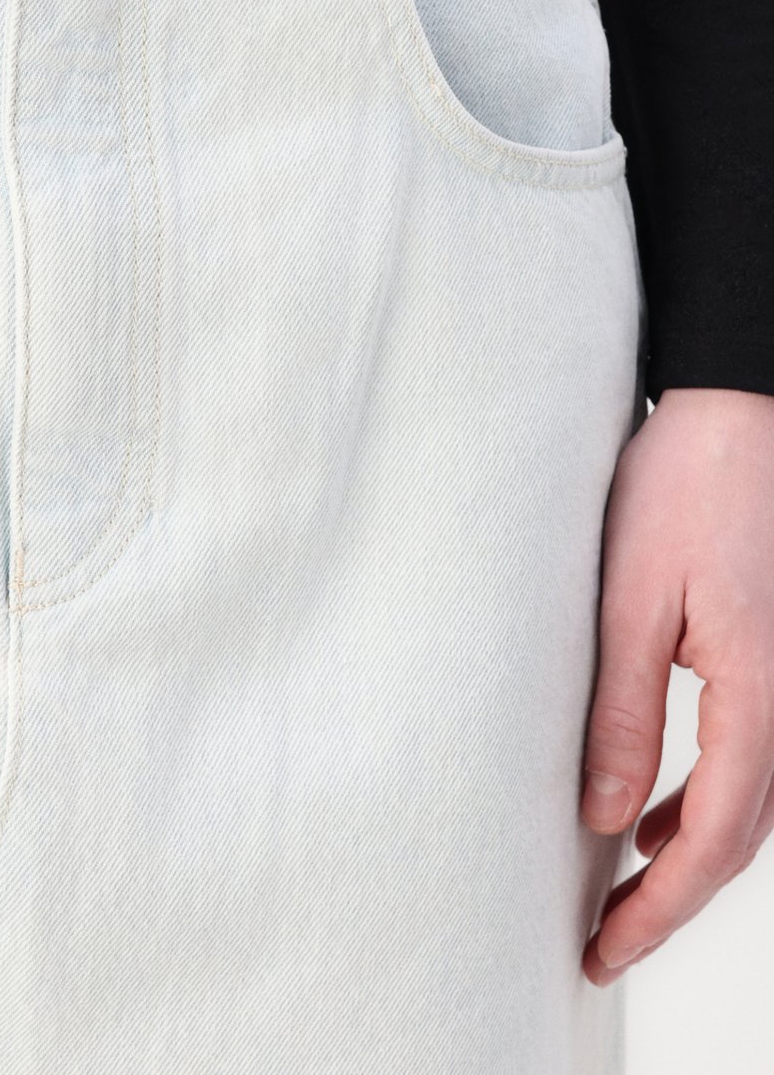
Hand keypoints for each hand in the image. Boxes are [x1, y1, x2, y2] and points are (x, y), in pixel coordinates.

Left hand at [580, 386, 773, 985]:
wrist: (737, 412)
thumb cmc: (683, 487)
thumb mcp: (632, 599)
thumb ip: (624, 713)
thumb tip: (608, 818)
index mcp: (760, 695)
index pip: (717, 841)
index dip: (660, 909)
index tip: (604, 950)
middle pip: (742, 838)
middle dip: (673, 899)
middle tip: (604, 941)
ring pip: (750, 803)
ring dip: (689, 854)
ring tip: (622, 888)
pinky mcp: (770, 657)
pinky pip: (749, 756)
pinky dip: (703, 801)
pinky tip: (656, 810)